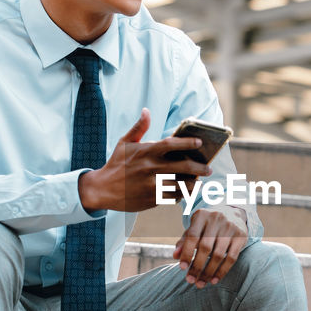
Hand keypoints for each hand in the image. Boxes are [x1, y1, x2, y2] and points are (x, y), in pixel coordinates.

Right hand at [77, 108, 212, 211]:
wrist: (102, 190)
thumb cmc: (116, 164)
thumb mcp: (124, 144)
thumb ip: (138, 128)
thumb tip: (146, 111)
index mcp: (146, 152)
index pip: (172, 144)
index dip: (188, 142)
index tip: (200, 142)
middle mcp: (151, 168)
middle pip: (184, 166)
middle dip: (200, 168)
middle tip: (209, 168)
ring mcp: (153, 185)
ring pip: (182, 184)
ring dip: (194, 183)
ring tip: (199, 182)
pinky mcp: (153, 199)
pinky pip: (174, 197)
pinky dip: (182, 194)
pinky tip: (186, 191)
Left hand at [173, 206, 248, 287]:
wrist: (232, 213)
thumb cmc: (207, 225)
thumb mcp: (195, 227)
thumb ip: (184, 241)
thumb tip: (175, 256)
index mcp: (202, 215)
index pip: (192, 236)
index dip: (186, 253)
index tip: (182, 268)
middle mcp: (217, 219)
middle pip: (205, 247)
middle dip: (197, 266)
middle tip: (190, 280)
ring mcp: (230, 227)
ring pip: (218, 255)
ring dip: (208, 272)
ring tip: (201, 283)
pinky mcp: (241, 236)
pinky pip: (231, 258)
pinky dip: (222, 271)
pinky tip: (214, 280)